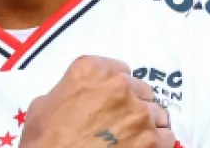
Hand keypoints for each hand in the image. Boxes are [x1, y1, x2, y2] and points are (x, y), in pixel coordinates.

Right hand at [19, 56, 174, 147]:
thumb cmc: (44, 143)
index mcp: (91, 71)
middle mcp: (119, 86)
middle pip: (140, 90)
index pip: (119, 70)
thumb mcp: (42, 107)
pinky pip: (167, 137)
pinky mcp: (153, 141)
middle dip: (133, 105)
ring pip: (157, 113)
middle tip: (118, 124)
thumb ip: (66, 91)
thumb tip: (75, 98)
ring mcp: (139, 113)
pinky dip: (158, 145)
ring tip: (131, 139)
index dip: (115, 88)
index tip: (111, 101)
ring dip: (146, 124)